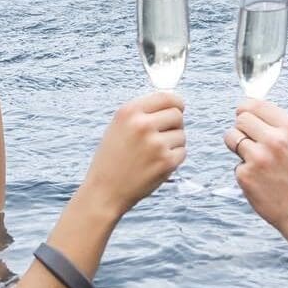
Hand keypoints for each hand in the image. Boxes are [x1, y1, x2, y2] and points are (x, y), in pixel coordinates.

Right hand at [81, 91, 186, 215]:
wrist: (105, 191)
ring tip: (153, 154)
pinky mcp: (166, 162)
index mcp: (129, 112)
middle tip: (162, 136)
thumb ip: (142, 113)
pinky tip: (155, 165)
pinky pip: (182, 152)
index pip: (165, 96)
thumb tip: (172, 104)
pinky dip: (173, 159)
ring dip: (173, 144)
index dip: (176, 103)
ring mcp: (155, 143)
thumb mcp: (119, 127)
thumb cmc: (112, 159)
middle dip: (174, 125)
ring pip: (181, 135)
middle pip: (177, 115)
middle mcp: (142, 125)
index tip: (178, 108)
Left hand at [225, 99, 287, 238]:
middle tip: (251, 143)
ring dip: (238, 147)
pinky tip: (261, 182)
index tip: (243, 115)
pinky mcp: (246, 175)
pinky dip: (244, 171)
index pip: (256, 104)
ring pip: (231, 137)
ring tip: (256, 162)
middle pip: (241, 118)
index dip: (246, 109)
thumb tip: (249, 109)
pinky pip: (236, 164)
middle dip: (242, 128)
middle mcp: (276, 140)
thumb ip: (278, 127)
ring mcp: (259, 157)